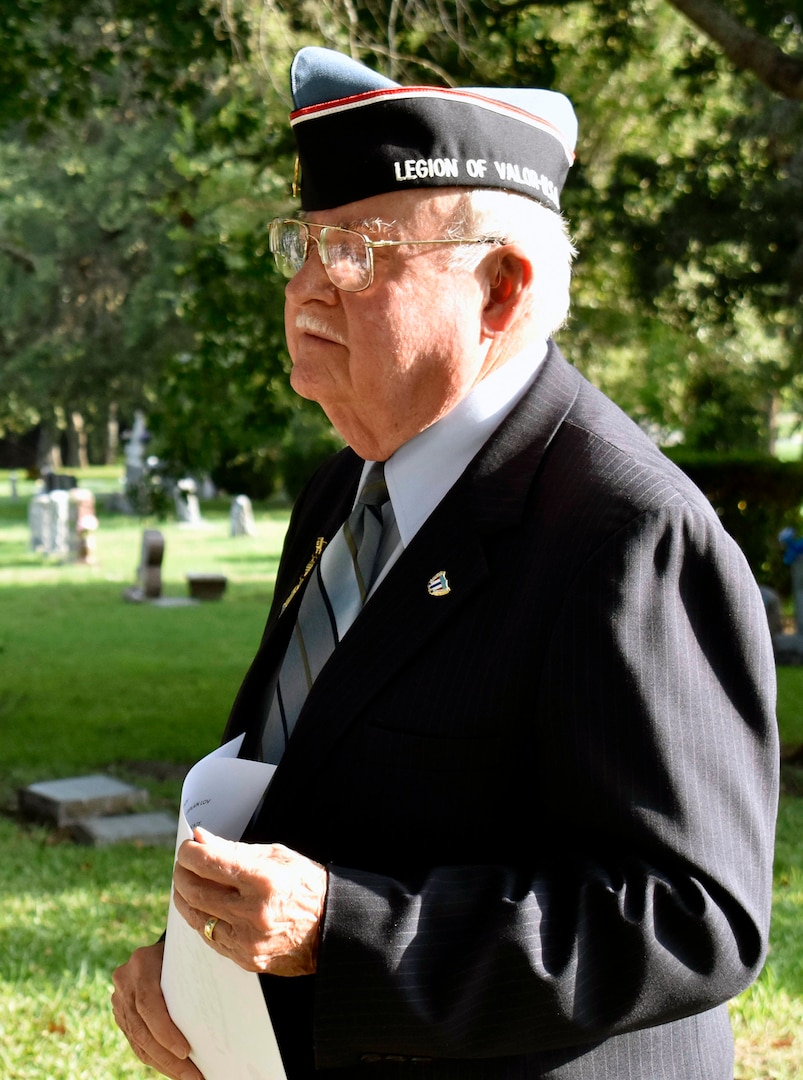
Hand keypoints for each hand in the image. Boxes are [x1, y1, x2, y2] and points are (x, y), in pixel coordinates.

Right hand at [111, 940, 202, 1079]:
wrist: (161, 947)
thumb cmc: (185, 951)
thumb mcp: (187, 954)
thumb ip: (197, 974)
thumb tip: (229, 1006)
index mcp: (141, 963)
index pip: (148, 1004)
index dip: (165, 1031)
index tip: (186, 1052)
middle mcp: (124, 981)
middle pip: (142, 1028)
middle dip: (167, 1057)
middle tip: (192, 1076)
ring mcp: (118, 999)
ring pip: (137, 1041)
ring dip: (163, 1064)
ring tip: (187, 1077)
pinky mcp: (119, 1014)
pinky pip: (135, 1043)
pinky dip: (155, 1058)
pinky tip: (172, 1069)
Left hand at [172, 827, 326, 976]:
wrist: (332, 927)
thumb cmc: (304, 884)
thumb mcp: (275, 856)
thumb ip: (233, 849)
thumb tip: (200, 838)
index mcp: (263, 879)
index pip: (208, 862)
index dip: (190, 852)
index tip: (188, 847)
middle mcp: (253, 912)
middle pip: (195, 891)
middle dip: (181, 873)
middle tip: (183, 864)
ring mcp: (248, 940)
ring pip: (196, 917)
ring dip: (184, 897)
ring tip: (187, 884)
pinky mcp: (245, 959)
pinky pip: (209, 937)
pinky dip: (201, 918)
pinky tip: (204, 906)